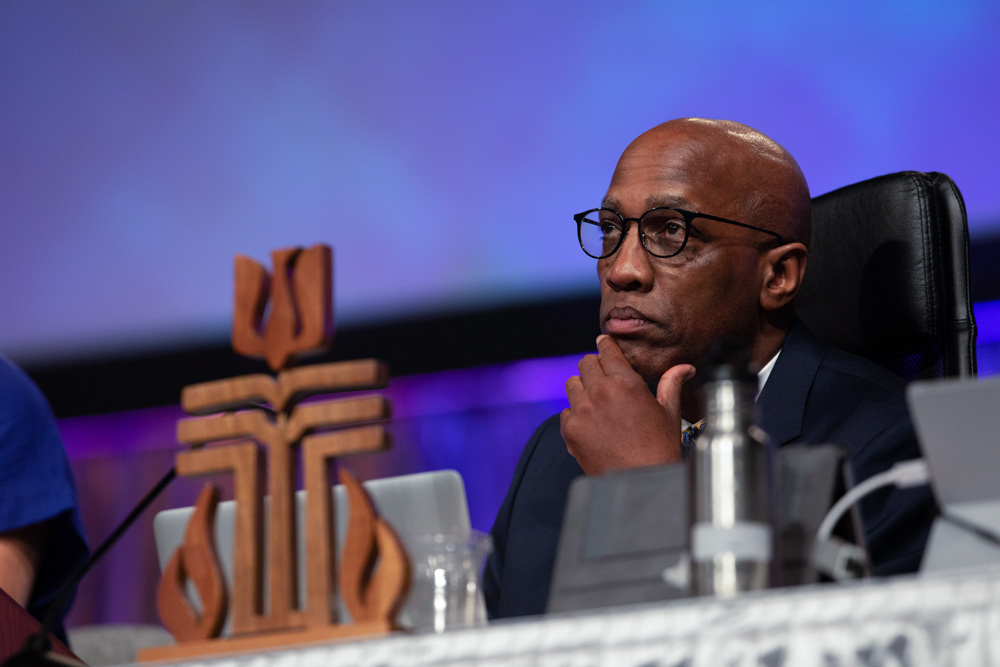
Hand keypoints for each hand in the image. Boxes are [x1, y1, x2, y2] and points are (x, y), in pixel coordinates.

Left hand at [561, 335, 695, 474]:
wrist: (640, 480)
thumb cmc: (659, 448)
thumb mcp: (669, 412)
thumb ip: (671, 383)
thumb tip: (684, 367)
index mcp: (625, 382)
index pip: (606, 350)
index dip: (605, 346)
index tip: (603, 345)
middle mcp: (599, 392)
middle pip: (586, 363)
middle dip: (595, 367)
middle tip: (604, 378)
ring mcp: (582, 411)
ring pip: (572, 383)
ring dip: (582, 387)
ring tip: (596, 401)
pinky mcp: (570, 429)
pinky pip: (566, 411)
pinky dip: (575, 413)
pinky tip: (591, 423)